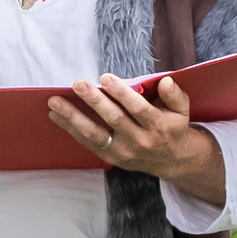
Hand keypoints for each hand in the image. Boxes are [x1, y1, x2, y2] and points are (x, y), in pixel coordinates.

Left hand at [49, 73, 226, 204]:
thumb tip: (165, 81)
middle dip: (94, 101)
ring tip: (55, 102)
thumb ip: (174, 94)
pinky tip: (56, 115)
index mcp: (157, 125)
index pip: (138, 108)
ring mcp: (123, 152)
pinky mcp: (111, 158)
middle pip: (114, 120)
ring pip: (95, 135)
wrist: (173, 160)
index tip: (105, 78)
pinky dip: (71, 129)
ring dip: (73, 117)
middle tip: (78, 84)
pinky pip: (88, 143)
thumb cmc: (173, 126)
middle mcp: (139, 140)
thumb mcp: (181, 110)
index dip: (122, 93)